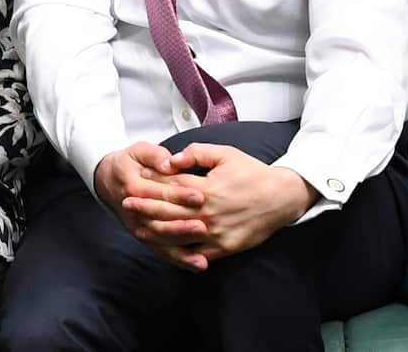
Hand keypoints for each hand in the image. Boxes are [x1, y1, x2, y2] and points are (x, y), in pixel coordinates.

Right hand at [94, 142, 206, 269]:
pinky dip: (180, 259)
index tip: (200, 196)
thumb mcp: (138, 151)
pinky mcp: (144, 236)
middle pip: (159, 221)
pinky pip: (162, 251)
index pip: (157, 193)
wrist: (107, 180)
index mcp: (133, 186)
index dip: (178, 195)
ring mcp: (138, 226)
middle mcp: (133, 211)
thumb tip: (168, 163)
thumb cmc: (129, 163)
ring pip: (160, 241)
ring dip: (182, 249)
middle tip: (204, 226)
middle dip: (182, 226)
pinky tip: (198, 264)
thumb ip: (154, 155)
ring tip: (202, 255)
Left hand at [129, 144, 317, 268]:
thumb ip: (195, 153)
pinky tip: (166, 250)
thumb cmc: (251, 173)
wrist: (282, 198)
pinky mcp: (225, 248)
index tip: (134, 180)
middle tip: (125, 204)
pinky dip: (180, 253)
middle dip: (145, 208)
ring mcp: (216, 232)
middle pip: (169, 212)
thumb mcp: (224, 154)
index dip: (151, 184)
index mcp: (206, 188)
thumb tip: (171, 160)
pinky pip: (197, 253)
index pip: (171, 188)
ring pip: (179, 236)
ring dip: (156, 233)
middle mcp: (208, 212)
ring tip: (138, 228)